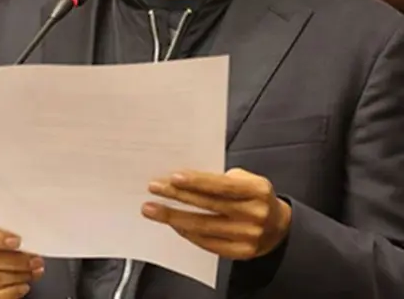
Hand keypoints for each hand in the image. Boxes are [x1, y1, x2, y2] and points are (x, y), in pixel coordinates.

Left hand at [142, 168, 291, 260]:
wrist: (278, 227)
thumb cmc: (253, 196)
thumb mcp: (245, 179)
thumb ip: (220, 178)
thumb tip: (183, 178)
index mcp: (258, 190)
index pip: (223, 186)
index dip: (198, 181)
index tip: (173, 177)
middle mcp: (255, 214)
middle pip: (210, 205)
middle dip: (177, 196)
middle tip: (154, 189)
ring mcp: (249, 236)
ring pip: (204, 226)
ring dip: (174, 217)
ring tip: (151, 209)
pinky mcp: (241, 252)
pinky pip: (208, 243)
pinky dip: (187, 232)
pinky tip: (172, 224)